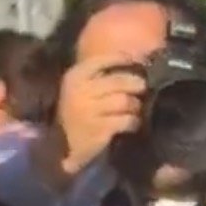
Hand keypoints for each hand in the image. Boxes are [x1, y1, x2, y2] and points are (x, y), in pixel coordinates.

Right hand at [56, 54, 146, 174]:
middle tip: (142, 89)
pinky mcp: (99, 130)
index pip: (104, 60)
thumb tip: (135, 60)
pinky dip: (133, 122)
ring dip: (135, 105)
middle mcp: (80, 92)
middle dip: (136, 84)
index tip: (139, 62)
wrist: (63, 147)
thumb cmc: (77, 114)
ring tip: (135, 109)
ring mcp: (89, 112)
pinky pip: (127, 120)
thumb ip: (101, 75)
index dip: (124, 59)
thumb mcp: (81, 89)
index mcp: (75, 77)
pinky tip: (132, 124)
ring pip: (125, 100)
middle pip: (120, 81)